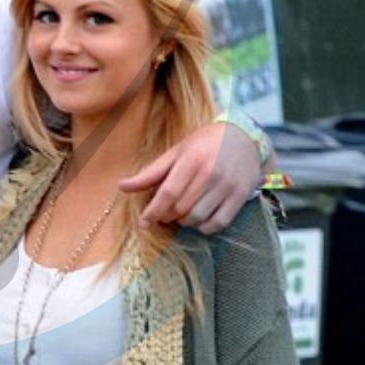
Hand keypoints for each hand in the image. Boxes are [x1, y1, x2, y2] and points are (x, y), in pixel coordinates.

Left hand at [118, 122, 261, 234]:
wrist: (243, 137)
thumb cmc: (203, 144)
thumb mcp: (176, 152)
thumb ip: (150, 173)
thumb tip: (121, 187)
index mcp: (190, 159)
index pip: (168, 193)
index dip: (153, 211)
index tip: (144, 223)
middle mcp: (210, 173)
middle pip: (181, 208)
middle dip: (167, 216)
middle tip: (163, 214)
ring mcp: (227, 185)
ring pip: (198, 218)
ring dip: (185, 222)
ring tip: (181, 215)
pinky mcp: (240, 196)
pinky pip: (219, 223)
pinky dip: (205, 228)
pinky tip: (199, 220)